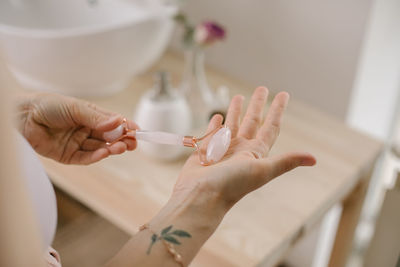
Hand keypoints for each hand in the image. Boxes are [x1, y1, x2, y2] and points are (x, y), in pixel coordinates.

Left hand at [16, 92, 137, 164]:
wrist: (23, 117)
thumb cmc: (48, 105)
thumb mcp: (76, 108)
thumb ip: (97, 118)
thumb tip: (120, 122)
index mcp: (90, 116)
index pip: (112, 123)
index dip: (125, 126)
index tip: (137, 130)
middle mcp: (85, 130)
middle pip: (109, 138)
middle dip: (122, 140)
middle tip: (132, 142)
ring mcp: (77, 143)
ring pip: (100, 148)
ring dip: (112, 148)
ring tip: (121, 147)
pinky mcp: (68, 156)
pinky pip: (85, 158)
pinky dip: (96, 157)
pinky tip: (105, 153)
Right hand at [174, 87, 315, 208]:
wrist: (201, 197)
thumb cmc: (231, 184)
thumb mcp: (262, 170)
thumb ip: (286, 161)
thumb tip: (314, 159)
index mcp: (255, 153)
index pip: (270, 127)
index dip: (277, 110)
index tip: (283, 94)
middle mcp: (240, 150)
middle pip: (252, 122)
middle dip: (257, 105)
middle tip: (261, 88)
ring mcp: (222, 150)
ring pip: (232, 125)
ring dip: (236, 111)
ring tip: (239, 97)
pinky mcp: (204, 151)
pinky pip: (212, 133)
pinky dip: (215, 124)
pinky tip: (218, 116)